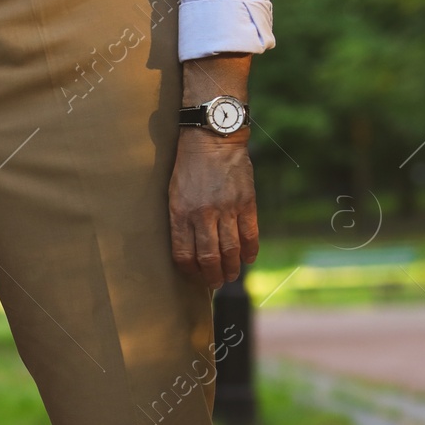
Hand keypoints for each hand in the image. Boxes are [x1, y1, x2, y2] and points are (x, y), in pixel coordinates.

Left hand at [168, 128, 258, 286]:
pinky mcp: (246, 202)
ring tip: (231, 276)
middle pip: (209, 258)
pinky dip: (250, 251)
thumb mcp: (174, 194)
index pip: (184, 255)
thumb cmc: (188, 168)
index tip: (195, 278)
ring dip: (232, 268)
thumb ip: (181, 221)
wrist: (213, 139)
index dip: (190, 272)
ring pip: (230, 250)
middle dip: (212, 277)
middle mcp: (203, 214)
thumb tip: (189, 249)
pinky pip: (250, 234)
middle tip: (215, 284)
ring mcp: (227, 209)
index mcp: (181, 214)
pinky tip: (248, 259)